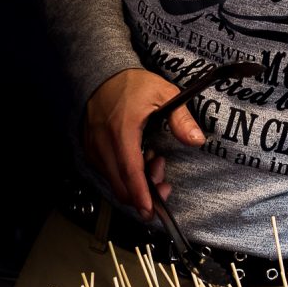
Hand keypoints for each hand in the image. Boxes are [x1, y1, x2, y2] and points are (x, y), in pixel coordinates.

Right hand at [82, 68, 204, 219]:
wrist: (101, 76)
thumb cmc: (132, 85)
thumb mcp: (163, 93)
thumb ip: (181, 117)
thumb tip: (196, 139)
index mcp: (122, 130)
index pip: (130, 171)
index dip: (140, 194)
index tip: (149, 210)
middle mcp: (103, 143)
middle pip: (121, 185)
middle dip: (144, 193)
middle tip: (162, 180)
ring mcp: (94, 149)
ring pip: (114, 183)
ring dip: (135, 184)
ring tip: (152, 160)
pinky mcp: (90, 152)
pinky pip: (107, 175)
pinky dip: (123, 177)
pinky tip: (137, 160)